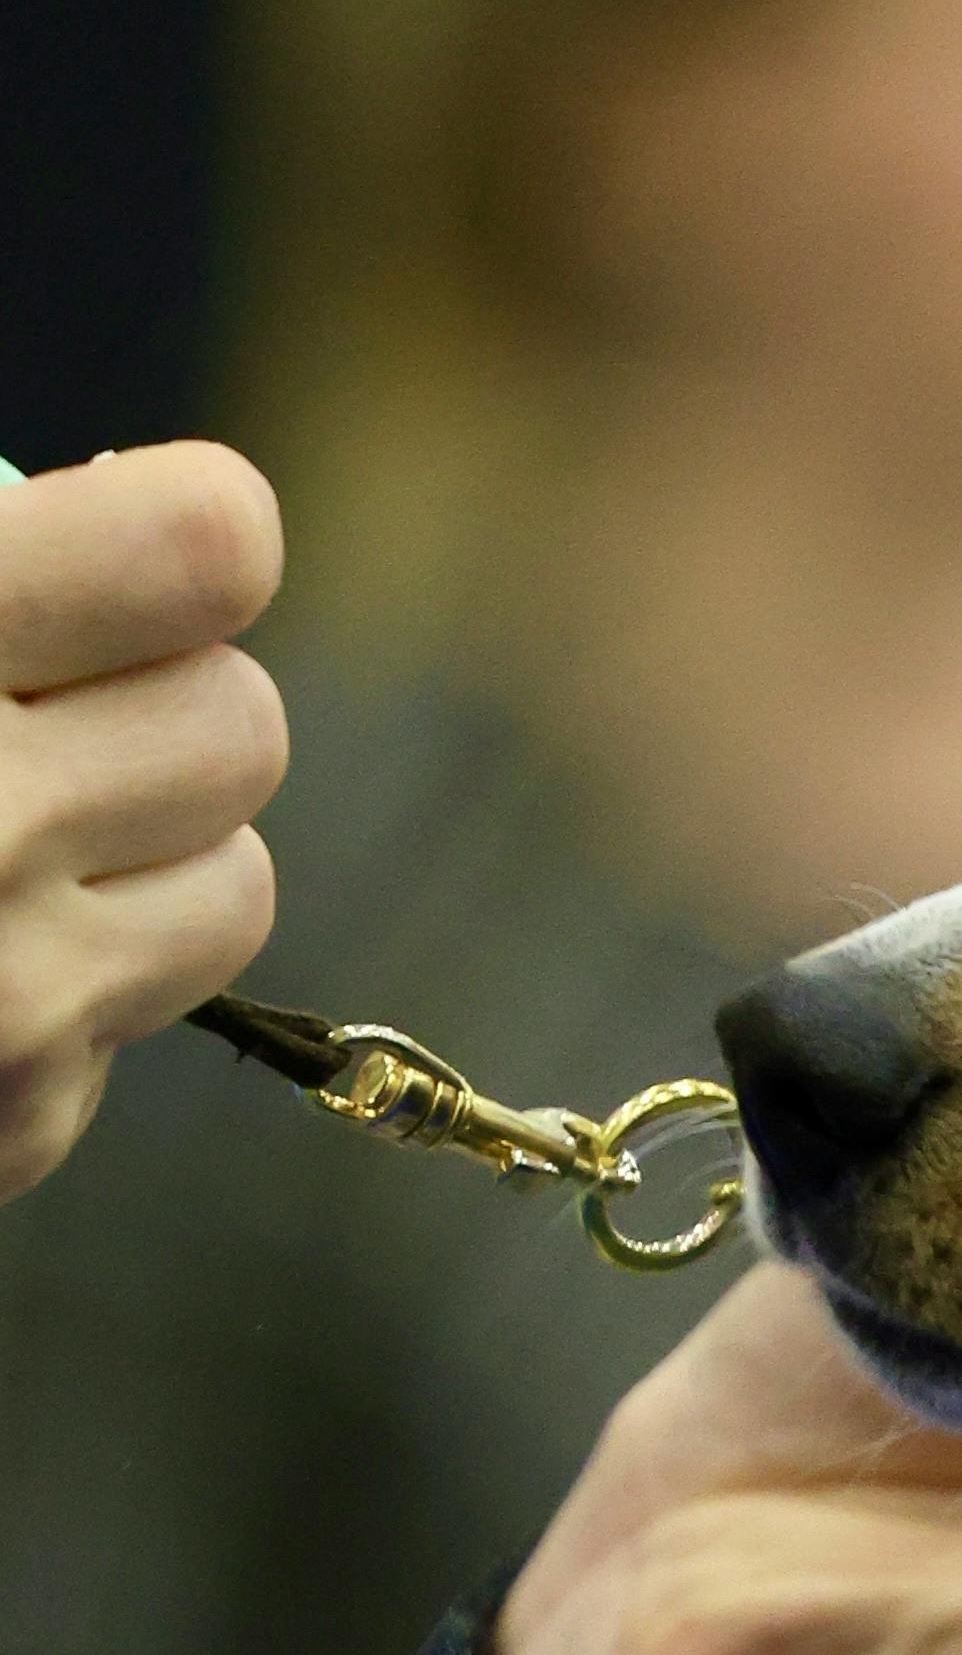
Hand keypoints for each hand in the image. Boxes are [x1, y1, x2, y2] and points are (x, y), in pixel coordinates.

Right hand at [0, 444, 287, 1204]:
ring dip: (146, 854)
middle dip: (154, 716)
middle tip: (35, 723)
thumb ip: (3, 559)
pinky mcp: (27, 1120)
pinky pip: (152, 1011)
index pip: (215, 541)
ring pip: (236, 883)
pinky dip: (74, 982)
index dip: (180, 545)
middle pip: (243, 725)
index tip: (122, 567)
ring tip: (6, 847)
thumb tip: (196, 533)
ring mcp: (14, 1000)